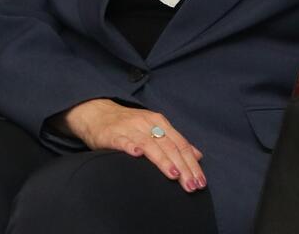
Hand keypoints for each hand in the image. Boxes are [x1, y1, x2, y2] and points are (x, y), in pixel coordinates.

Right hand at [58, 99, 205, 191]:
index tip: (200, 181)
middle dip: (182, 167)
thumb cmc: (129, 125)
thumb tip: (197, 155)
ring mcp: (130, 128)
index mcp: (159, 123)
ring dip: (163, 160)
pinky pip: (122, 141)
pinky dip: (130, 146)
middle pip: (169, 146)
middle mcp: (147, 124)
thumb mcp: (155, 128)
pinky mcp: (112, 134)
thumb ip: (175, 141)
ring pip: (150, 144)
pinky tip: (137, 154)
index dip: (192, 163)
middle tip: (191, 185)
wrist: (98, 113)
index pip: (180, 144)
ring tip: (173, 175)